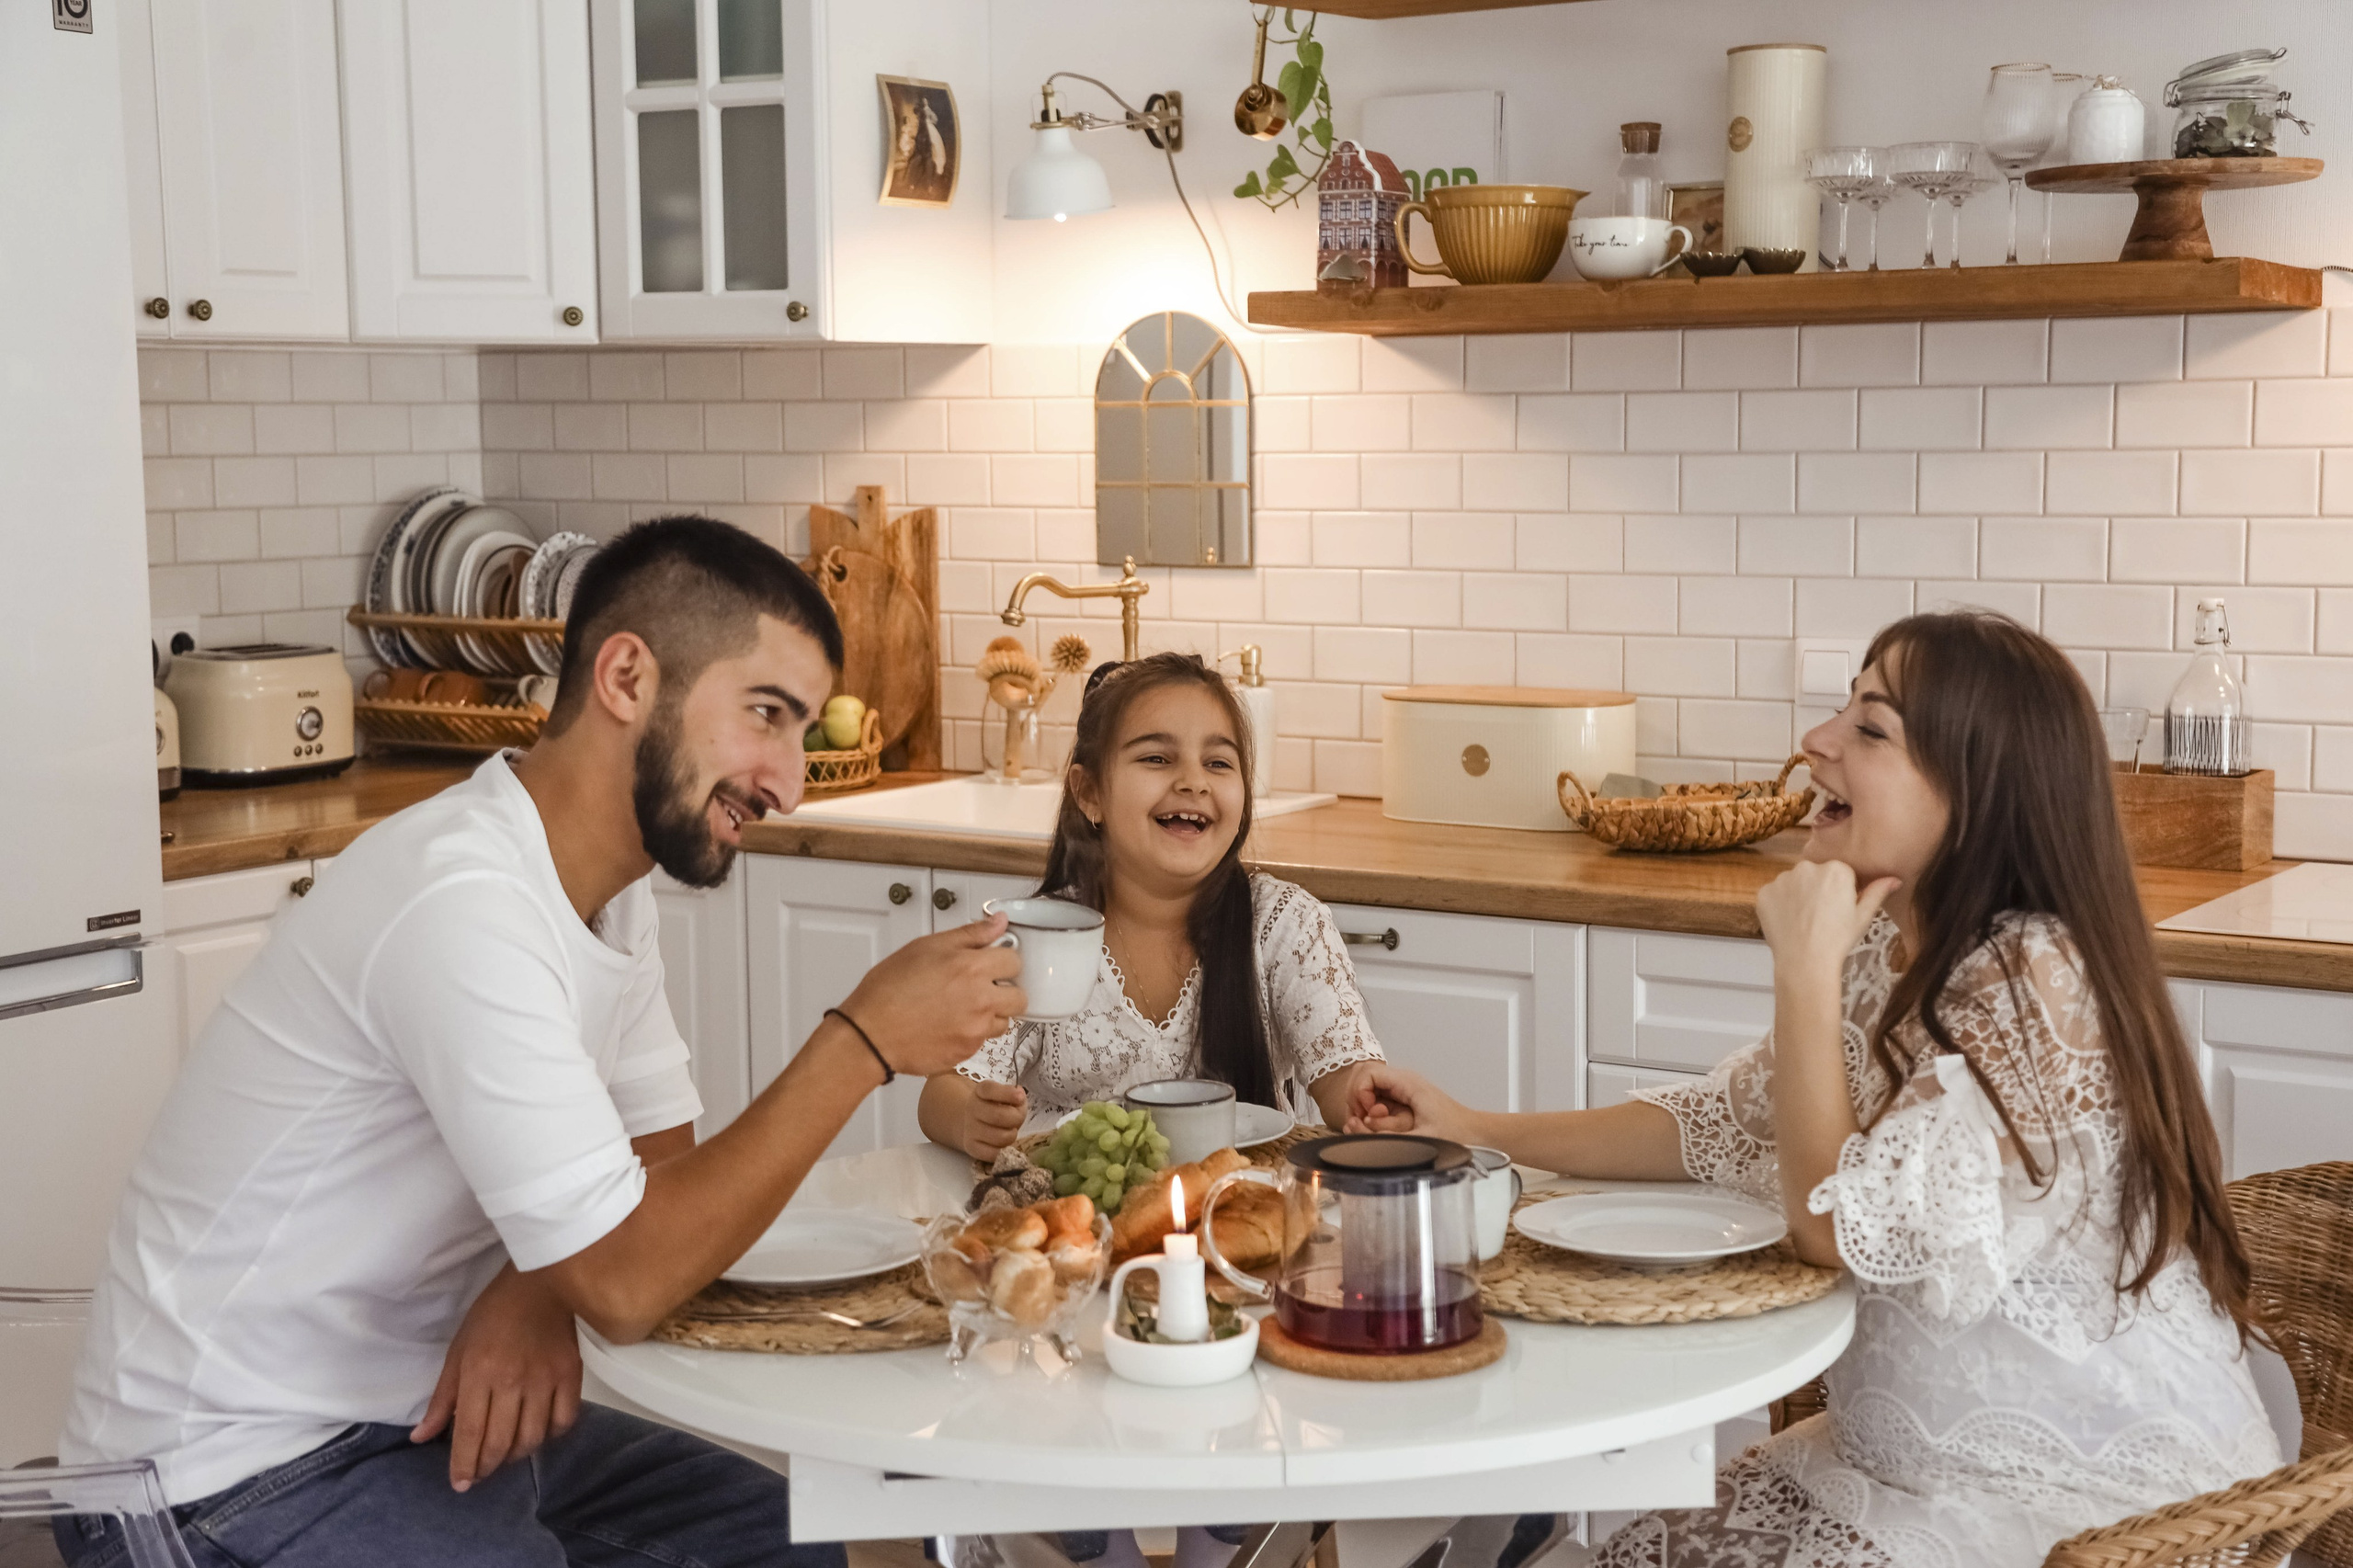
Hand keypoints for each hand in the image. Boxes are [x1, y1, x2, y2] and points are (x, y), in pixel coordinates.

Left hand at [410, 1264, 580, 1491]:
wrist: (540, 1282)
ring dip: (515, 1456)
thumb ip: (441, 1398)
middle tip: (479, 1473)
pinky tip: (538, 1433)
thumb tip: (420, 1438)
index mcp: (479, 1373)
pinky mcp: (571, 1375)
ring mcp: (545, 1379)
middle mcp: (513, 1381)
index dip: (464, 1464)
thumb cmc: (492, 1314)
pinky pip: (564, 1421)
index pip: (469, 1432)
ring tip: (505, 1456)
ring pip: (532, 1438)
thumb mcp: (457, 1351)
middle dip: (486, 1466)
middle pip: (500, 1442)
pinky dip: (550, 1436)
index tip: (460, 1484)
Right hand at [839, 913, 1024, 1078]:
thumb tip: (999, 922)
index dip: (1003, 960)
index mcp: (972, 967)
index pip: (1015, 961)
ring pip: (1004, 1021)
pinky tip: (950, 1023)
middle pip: (1019, 996)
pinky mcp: (967, 1051)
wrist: (869, 1034)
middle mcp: (980, 999)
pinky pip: (983, 1040)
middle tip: (984, 987)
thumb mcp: (926, 946)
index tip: (992, 962)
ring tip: (962, 1007)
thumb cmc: (888, 990)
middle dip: (1005, 990)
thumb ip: (970, 934)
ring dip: (991, 1013)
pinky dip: (972, 1032)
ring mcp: (976, 1029)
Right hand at [963, 1079, 1027, 1158]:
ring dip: (1011, 1135)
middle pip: (999, 1116)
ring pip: (1000, 1137)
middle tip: (1017, 1119)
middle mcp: (972, 1108)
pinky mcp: (971, 1147)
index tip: (1019, 1097)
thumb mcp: (1008, 1096)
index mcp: (981, 1091)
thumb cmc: (998, 1107)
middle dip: (1016, 1119)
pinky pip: (993, 1153)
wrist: (975, 1123)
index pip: (990, 1089)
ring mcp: (970, 1128)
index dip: (1007, 1093)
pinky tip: (1004, 1143)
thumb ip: (1016, 1096)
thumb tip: (1019, 1097)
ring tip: (1010, 1131)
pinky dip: (1003, 1150)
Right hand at [1343, 1064, 1479, 1143]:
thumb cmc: (1456, 1132)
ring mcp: (1402, 1088)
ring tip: (1368, 1126)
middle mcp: (1402, 1081)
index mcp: (1407, 1082)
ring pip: (1368, 1087)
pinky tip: (1376, 1126)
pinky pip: (1377, 1097)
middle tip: (1362, 1122)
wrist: (1475, 1132)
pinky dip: (1370, 1111)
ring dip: (1362, 1106)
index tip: (1364, 1116)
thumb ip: (1389, 1135)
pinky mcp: (1403, 1098)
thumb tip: (1360, 1129)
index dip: (1358, 1094)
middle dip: (1356, 1100)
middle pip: (1363, 1077)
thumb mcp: (1422, 1138)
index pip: (1367, 1073)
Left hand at [1755, 860, 1897, 990]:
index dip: (1841, 892)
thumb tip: (1895, 879)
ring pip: (1793, 883)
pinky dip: (1779, 905)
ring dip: (1797, 896)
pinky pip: (1774, 894)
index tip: (1839, 909)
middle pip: (1814, 875)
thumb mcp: (1863, 916)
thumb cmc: (1838, 939)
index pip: (1840, 873)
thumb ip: (1877, 892)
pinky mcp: (1764, 892)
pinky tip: (1788, 923)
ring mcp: (1782, 879)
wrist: (1805, 962)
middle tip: (1821, 916)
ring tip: (1804, 921)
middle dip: (1817, 889)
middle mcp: (1807, 867)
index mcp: (1836, 869)